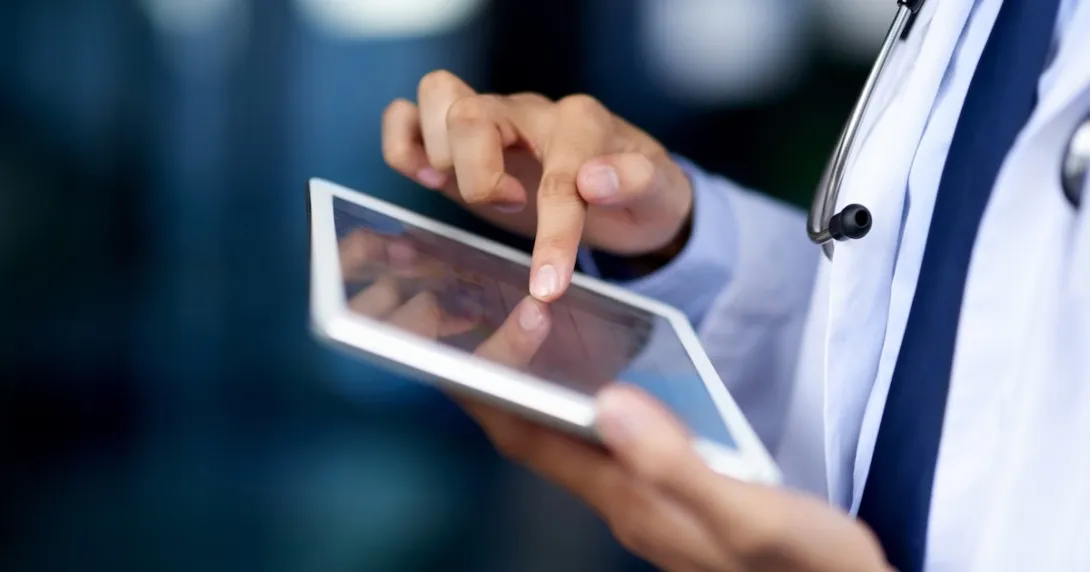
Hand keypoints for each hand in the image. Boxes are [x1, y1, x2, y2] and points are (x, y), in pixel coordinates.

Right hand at [382, 70, 693, 300]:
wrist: (628, 189)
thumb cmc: (638, 193)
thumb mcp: (659, 194)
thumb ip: (638, 181)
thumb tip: (594, 180)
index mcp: (581, 123)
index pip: (557, 174)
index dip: (553, 235)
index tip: (548, 286)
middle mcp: (529, 112)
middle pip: (471, 113)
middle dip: (479, 177)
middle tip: (511, 208)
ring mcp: (490, 120)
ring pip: (437, 96)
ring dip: (441, 153)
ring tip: (464, 190)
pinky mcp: (459, 141)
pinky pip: (407, 114)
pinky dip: (403, 144)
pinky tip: (430, 179)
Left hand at [462, 384, 891, 571]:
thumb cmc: (804, 561)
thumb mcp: (747, 512)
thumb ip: (676, 463)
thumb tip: (606, 403)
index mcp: (631, 498)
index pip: (533, 441)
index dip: (488, 394)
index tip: (453, 347)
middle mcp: (626, 503)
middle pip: (540, 441)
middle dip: (500, 388)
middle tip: (478, 329)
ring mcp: (646, 504)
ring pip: (569, 443)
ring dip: (537, 396)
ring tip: (522, 346)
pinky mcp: (670, 500)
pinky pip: (604, 448)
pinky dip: (583, 409)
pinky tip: (597, 388)